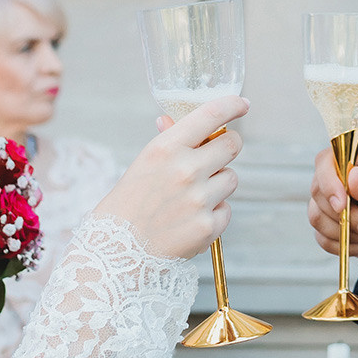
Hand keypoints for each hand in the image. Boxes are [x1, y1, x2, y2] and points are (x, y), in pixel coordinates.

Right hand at [92, 97, 246, 259]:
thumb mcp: (143, 164)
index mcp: (166, 148)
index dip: (232, 105)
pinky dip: (213, 214)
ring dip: (218, 184)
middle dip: (227, 147)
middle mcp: (186, 170)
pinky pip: (226, 210)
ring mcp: (199, 199)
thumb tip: (172, 119)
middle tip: (216, 156)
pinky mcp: (208, 226)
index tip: (243, 104)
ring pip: (231, 178)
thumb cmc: (127, 204)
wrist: (115, 253)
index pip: (212, 114)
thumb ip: (167, 142)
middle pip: (232, 145)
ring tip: (190, 197)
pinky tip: (189, 220)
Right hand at [307, 137, 357, 270]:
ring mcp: (339, 200)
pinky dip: (343, 246)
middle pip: (319, 190)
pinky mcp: (336, 224)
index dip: (329, 181)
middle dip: (343, 216)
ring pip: (317, 215)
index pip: (329, 159)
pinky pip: (322, 237)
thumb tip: (352, 176)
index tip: (342, 205)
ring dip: (345, 233)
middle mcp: (346, 176)